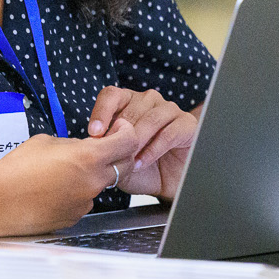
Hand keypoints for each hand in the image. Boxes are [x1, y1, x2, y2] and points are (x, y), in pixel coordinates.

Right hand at [0, 120, 143, 235]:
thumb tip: (82, 146)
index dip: (126, 132)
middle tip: (102, 148)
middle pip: (124, 165)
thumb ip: (73, 143)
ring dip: (93, 175)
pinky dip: (77, 192)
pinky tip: (55, 189)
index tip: (120, 129)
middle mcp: (93, 181)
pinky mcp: (76, 216)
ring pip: (102, 184)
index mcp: (88, 158)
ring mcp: (86, 202)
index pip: (128, 141)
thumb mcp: (46, 141)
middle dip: (118, 154)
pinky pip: (85, 200)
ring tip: (64, 171)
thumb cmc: (15, 170)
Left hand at [86, 87, 200, 198]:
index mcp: (129, 102)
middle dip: (120, 134)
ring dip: (136, 142)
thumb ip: (106, 148)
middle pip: (131, 109)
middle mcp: (150, 101)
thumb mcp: (117, 159)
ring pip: (150, 119)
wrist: (168, 183)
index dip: (101, 112)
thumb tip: (90, 143)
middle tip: (113, 154)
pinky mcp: (187, 124)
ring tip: (128, 161)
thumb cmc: (141, 167)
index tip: (94, 133)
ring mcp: (170, 110)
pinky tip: (142, 163)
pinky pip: (168, 134)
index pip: (112, 95)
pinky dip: (152, 150)